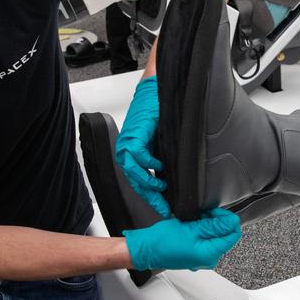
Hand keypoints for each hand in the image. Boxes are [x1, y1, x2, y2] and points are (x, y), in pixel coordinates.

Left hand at [115, 76, 170, 216]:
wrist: (155, 91)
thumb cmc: (157, 113)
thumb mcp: (160, 141)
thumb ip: (162, 159)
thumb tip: (172, 178)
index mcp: (133, 153)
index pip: (139, 182)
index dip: (150, 197)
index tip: (163, 207)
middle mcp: (127, 151)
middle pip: (135, 182)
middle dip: (150, 197)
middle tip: (164, 207)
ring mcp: (128, 143)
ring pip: (134, 172)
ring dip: (148, 183)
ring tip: (162, 190)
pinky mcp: (134, 135)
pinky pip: (139, 156)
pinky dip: (150, 164)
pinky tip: (160, 168)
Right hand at [124, 209, 242, 270]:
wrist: (145, 249)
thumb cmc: (161, 241)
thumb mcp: (191, 228)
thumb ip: (213, 225)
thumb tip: (231, 221)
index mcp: (209, 254)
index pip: (233, 235)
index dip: (227, 220)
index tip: (216, 212)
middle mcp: (208, 259)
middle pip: (224, 236)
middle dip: (216, 222)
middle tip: (201, 215)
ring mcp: (201, 258)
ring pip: (214, 237)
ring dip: (207, 225)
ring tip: (193, 221)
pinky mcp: (195, 255)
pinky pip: (205, 240)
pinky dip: (201, 231)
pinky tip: (191, 227)